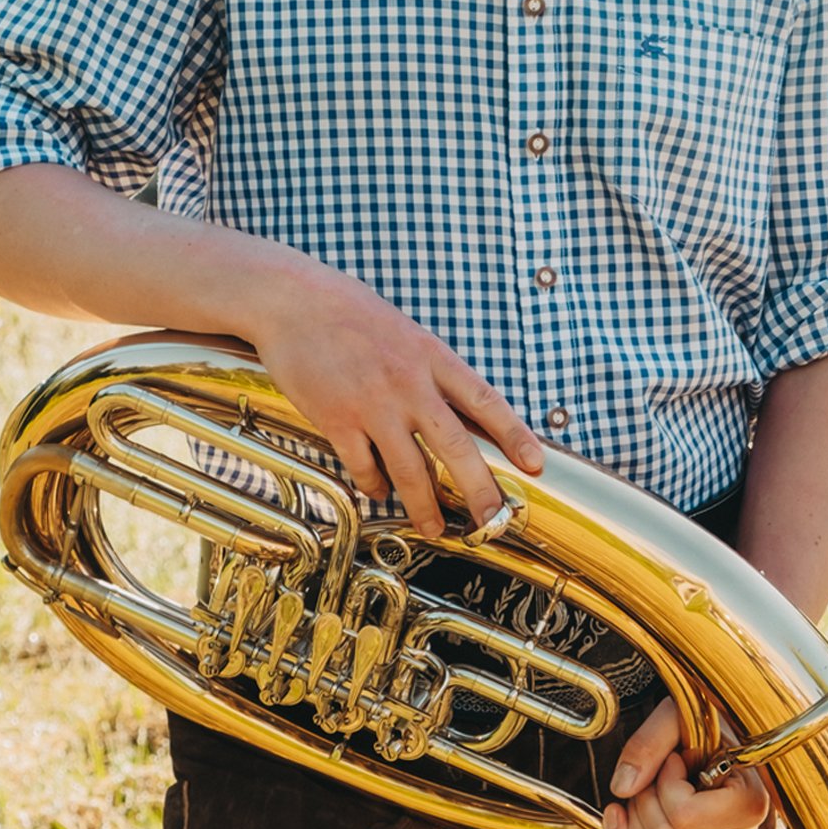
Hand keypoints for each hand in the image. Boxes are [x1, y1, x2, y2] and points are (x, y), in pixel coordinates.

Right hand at [250, 250, 543, 537]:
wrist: (293, 300)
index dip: (514, 435)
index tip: (535, 463)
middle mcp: (408, 382)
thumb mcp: (403, 331)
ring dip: (425, 506)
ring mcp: (372, 403)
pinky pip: (364, 467)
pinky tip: (378, 491)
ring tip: (434, 528)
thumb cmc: (348, 312)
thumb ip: (427, 368)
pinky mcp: (337, 419)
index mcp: (431, 355)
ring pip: (410, 470)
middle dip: (480, 490)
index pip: (484, 400)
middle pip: (456, 446)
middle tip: (493, 521)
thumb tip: (455, 408)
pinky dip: (374, 485)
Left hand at [602, 698, 769, 828]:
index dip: (666, 783)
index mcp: (749, 802)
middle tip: (659, 769)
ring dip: (636, 815)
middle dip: (646, 798)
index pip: (686, 816)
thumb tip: (622, 787)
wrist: (710, 728)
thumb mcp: (677, 713)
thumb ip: (649, 742)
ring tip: (651, 784)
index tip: (675, 758)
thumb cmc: (700, 718)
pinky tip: (619, 811)